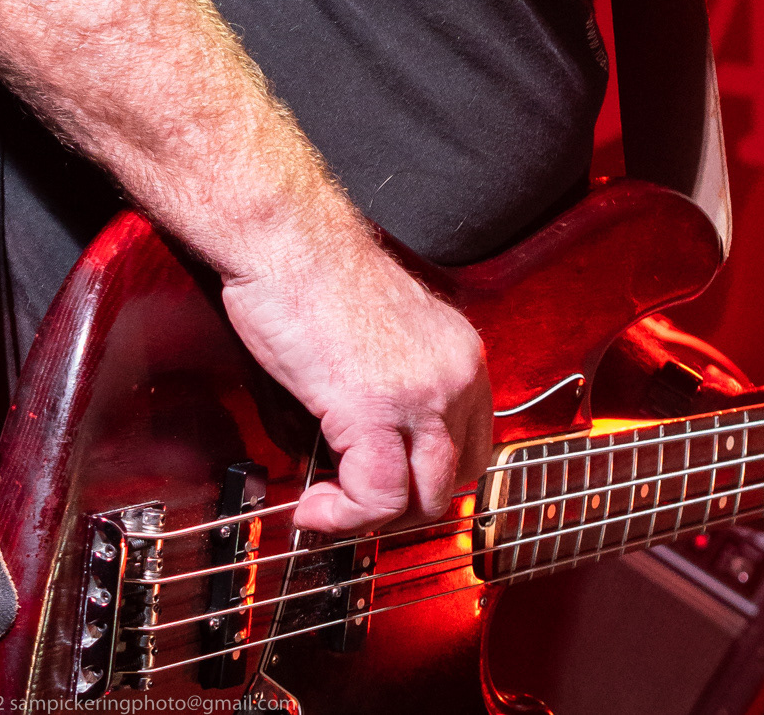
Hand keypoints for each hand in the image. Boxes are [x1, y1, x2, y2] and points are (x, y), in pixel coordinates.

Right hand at [223, 246, 492, 533]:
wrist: (291, 244)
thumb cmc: (319, 279)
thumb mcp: (385, 339)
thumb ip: (396, 392)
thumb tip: (370, 458)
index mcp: (461, 353)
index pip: (473, 442)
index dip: (427, 480)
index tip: (386, 490)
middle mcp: (456, 374)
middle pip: (455, 477)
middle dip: (404, 507)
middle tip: (353, 505)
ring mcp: (423, 394)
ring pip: (425, 498)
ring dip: (373, 520)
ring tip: (328, 507)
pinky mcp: (376, 409)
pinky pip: (379, 497)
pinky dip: (344, 517)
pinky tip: (312, 505)